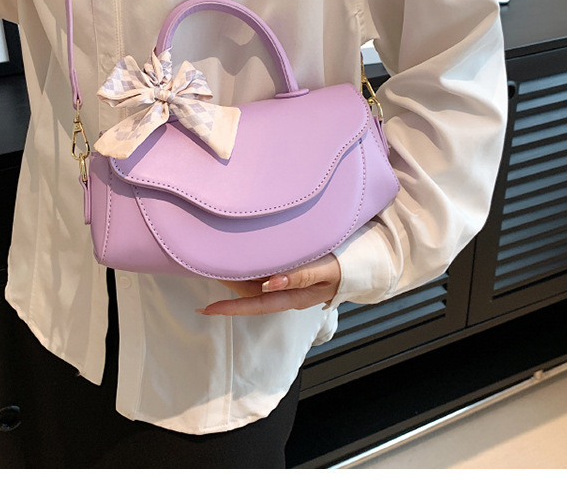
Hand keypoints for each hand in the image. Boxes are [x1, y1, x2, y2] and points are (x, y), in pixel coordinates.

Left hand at [196, 254, 341, 315]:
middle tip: (203, 271)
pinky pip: (264, 274)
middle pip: (250, 295)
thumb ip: (301, 275)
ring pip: (255, 285)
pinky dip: (250, 268)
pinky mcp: (290, 274)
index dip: (230, 308)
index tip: (206, 309)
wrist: (363, 265)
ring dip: (236, 276)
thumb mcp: (325, 271)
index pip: (255, 305)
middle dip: (226, 287)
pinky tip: (242, 257)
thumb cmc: (344, 267)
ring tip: (215, 263)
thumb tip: (272, 283)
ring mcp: (288, 284)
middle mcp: (286, 293)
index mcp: (293, 297)